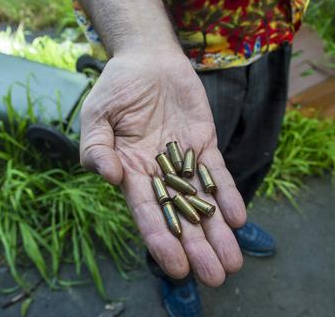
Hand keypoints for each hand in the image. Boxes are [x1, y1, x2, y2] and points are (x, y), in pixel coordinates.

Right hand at [79, 50, 246, 285]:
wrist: (146, 58)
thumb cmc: (116, 88)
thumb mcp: (96, 116)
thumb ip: (96, 147)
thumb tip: (109, 176)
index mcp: (130, 173)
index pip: (147, 213)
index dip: (162, 240)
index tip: (176, 267)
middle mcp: (158, 174)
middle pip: (181, 217)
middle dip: (197, 247)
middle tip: (216, 276)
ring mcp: (184, 160)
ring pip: (203, 202)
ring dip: (218, 232)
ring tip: (234, 261)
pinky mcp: (204, 143)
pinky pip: (217, 173)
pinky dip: (228, 194)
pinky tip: (238, 217)